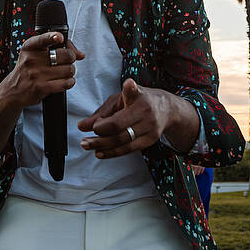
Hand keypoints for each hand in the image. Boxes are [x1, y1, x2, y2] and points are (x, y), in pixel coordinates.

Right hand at [0, 32, 83, 109]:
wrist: (13, 90)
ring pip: (68, 70)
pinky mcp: (41, 88)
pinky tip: (64, 81)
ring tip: (64, 73)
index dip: (53, 37)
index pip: (43, 38)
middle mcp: (32, 59)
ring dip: (70, 72)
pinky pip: (65, 83)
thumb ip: (58, 48)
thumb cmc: (28, 70)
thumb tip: (81, 54)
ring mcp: (36, 74)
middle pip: (66, 55)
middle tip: (66, 62)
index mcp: (30, 47)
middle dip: (71, 59)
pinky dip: (69, 82)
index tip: (59, 38)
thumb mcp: (35, 54)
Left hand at [78, 78, 193, 159]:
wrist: (166, 108)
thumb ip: (101, 113)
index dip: (120, 104)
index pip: (130, 98)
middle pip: (119, 128)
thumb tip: (83, 126)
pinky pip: (129, 149)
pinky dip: (113, 152)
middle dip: (99, 136)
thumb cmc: (138, 100)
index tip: (109, 109)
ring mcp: (150, 127)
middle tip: (84, 141)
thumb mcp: (119, 99)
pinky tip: (100, 153)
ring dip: (103, 146)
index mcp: (137, 96)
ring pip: (123, 141)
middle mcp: (145, 112)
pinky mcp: (150, 140)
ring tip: (88, 146)